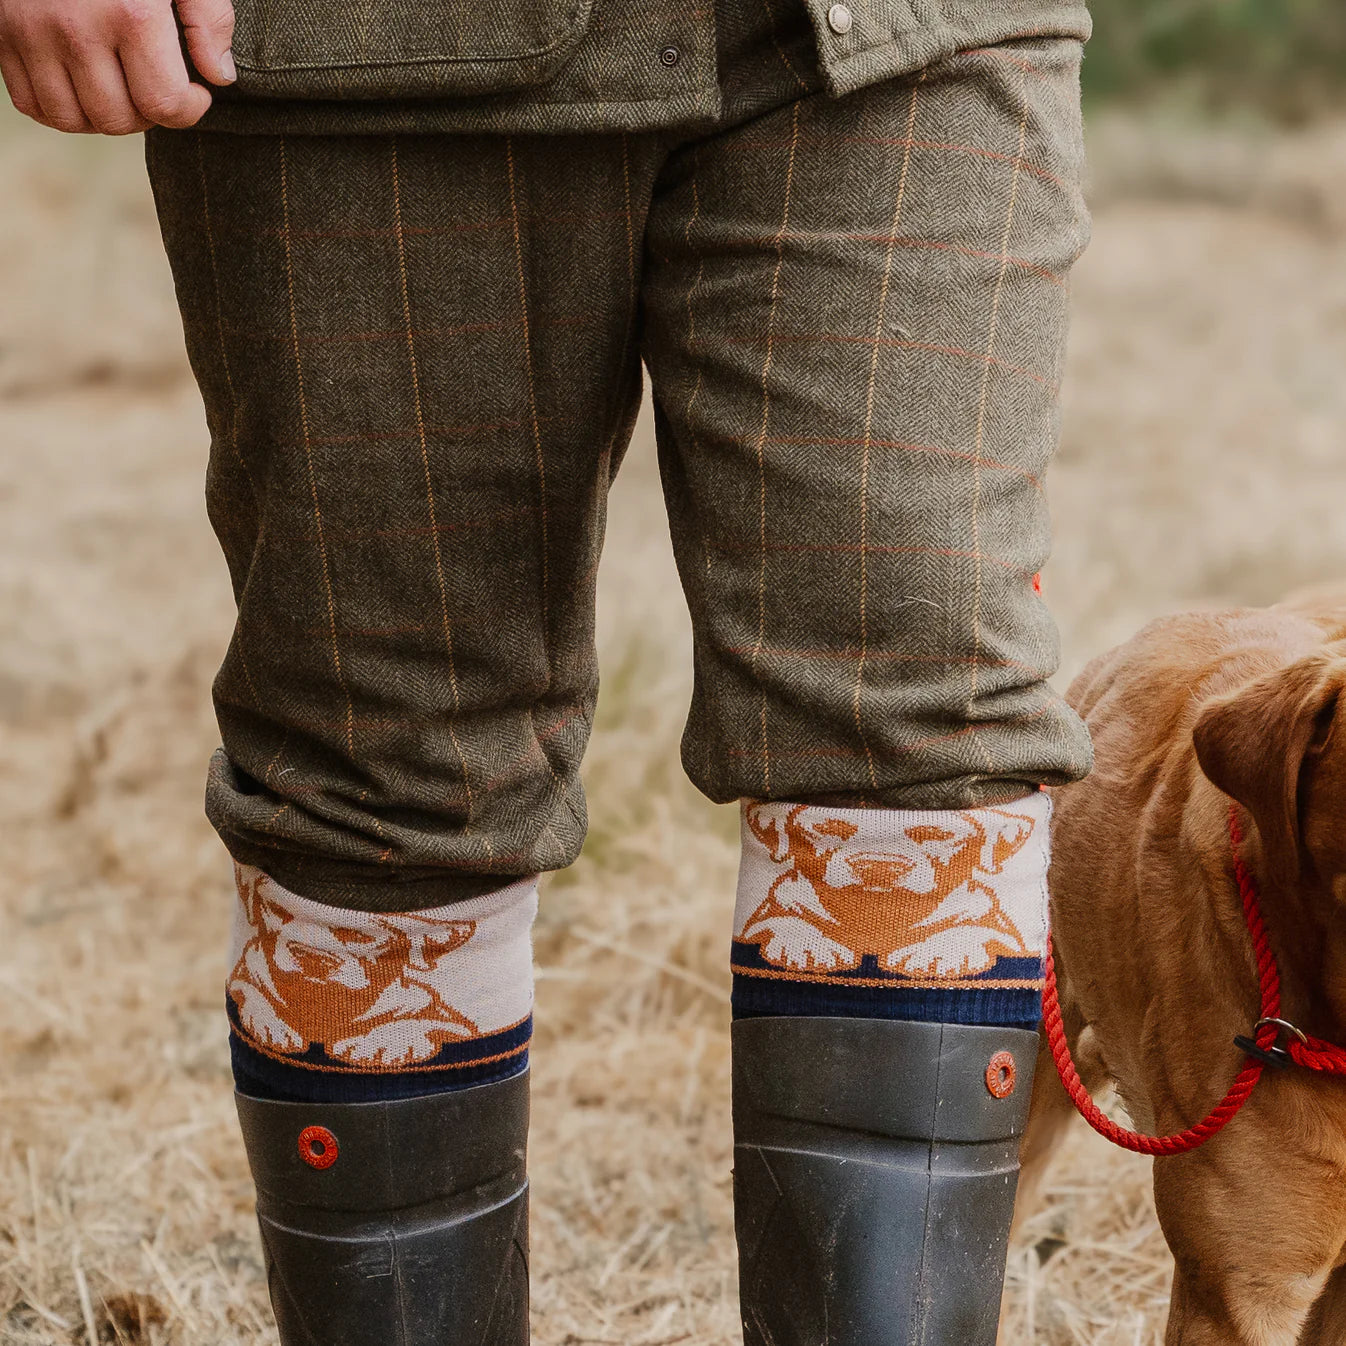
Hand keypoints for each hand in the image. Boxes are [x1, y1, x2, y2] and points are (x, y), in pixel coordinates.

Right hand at [0, 0, 234, 133]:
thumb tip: (219, 76)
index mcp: (128, 14)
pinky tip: (84, 86)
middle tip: (155, 86)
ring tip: (122, 88)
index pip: (164, 105)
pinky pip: (32, 104)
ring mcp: (33, 34)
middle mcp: (76, 30)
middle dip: (147, 115)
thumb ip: (209, 18)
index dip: (189, 110)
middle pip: (118, 119)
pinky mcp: (4, 36)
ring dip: (103, 116)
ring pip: (74, 120)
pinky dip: (61, 107)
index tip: (195, 93)